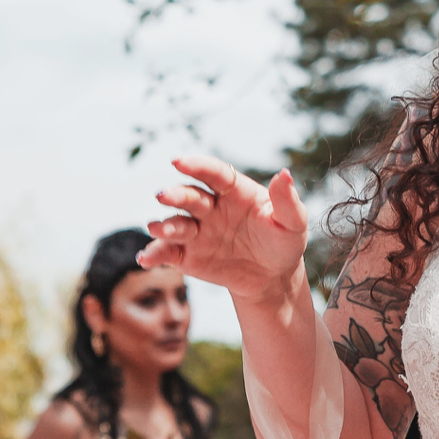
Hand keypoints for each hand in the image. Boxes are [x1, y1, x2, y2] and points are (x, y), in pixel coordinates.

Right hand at [139, 154, 309, 305]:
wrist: (272, 277)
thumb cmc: (283, 242)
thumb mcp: (293, 223)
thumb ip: (286, 201)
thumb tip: (285, 174)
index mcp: (234, 191)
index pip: (214, 173)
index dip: (197, 166)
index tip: (178, 161)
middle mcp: (211, 207)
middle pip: (189, 196)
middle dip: (175, 195)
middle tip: (163, 195)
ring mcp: (197, 231)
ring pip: (175, 223)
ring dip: (164, 225)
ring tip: (157, 228)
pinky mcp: (187, 255)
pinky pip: (168, 253)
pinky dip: (154, 254)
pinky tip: (145, 259)